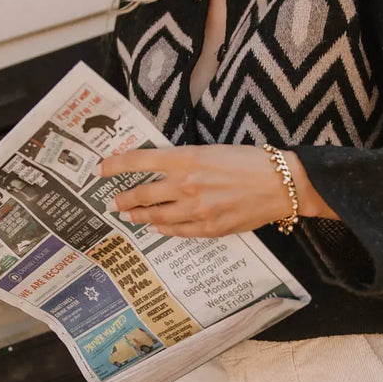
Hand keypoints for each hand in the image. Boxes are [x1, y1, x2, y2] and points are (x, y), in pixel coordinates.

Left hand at [99, 144, 338, 236]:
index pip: (138, 161)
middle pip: (142, 194)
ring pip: (156, 216)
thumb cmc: (250, 160)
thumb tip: (161, 167)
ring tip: (130, 216)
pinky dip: (164, 230)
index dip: (115, 165)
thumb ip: (184, 160)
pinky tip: (158, 228)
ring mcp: (196, 210)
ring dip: (140, 217)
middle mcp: (185, 184)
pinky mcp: (209, 228)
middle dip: (124, 198)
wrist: (281, 184)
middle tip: (114, 202)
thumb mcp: (211, 150)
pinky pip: (178, 231)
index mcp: (185, 158)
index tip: (101, 169)